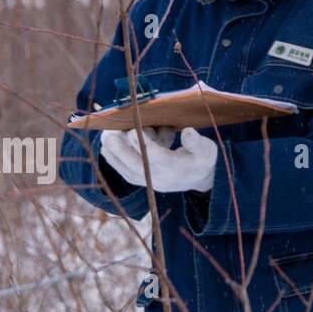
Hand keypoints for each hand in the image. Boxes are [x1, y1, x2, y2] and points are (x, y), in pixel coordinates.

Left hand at [99, 126, 217, 192]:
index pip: (157, 157)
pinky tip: (106, 148)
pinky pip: (124, 172)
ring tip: (105, 138)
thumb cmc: (202, 159)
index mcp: (177, 168)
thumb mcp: (207, 149)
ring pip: (126, 170)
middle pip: (136, 165)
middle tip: (109, 134)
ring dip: (113, 155)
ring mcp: (150, 181)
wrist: (199, 179)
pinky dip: (114, 160)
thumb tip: (187, 132)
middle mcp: (161, 178)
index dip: (144, 144)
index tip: (134, 130)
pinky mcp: (143, 181)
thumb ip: (197, 142)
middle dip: (121, 150)